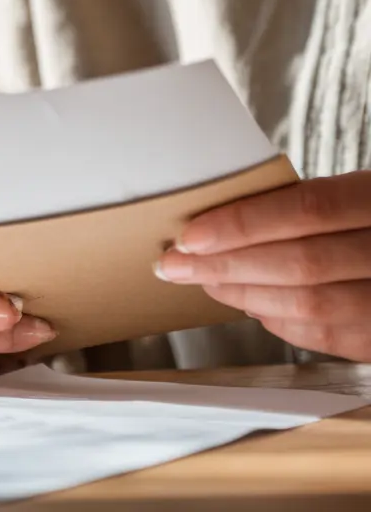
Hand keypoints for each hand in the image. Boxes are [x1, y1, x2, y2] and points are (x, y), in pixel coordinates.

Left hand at [155, 171, 370, 360]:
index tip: (189, 235)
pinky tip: (254, 307)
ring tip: (206, 282)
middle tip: (175, 264)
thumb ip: (310, 204)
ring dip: (247, 296)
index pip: (307, 209)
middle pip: (303, 263)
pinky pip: (334, 337)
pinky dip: (285, 323)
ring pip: (315, 305)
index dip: (243, 224)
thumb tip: (223, 220)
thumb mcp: (360, 190)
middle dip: (227, 266)